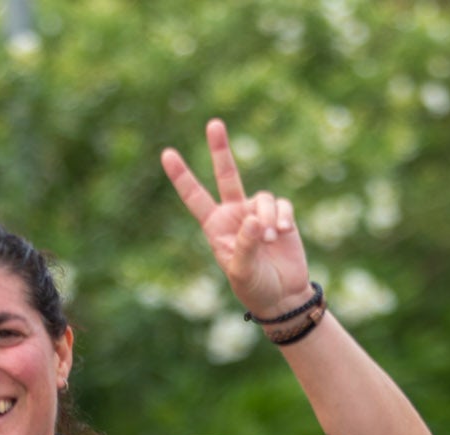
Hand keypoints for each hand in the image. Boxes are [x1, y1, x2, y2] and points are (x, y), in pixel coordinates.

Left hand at [162, 119, 311, 320]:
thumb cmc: (255, 287)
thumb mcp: (242, 272)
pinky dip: (281, 217)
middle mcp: (235, 214)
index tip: (166, 153)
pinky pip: (280, 205)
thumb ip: (245, 245)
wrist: (283, 296)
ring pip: (262, 198)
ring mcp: (258, 212)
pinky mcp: (280, 216)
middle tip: (213, 123)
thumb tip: (255, 219)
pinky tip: (282, 232)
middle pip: (227, 175)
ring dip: (267, 217)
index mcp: (215, 226)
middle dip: (220, 149)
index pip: (195, 197)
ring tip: (270, 239)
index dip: (182, 176)